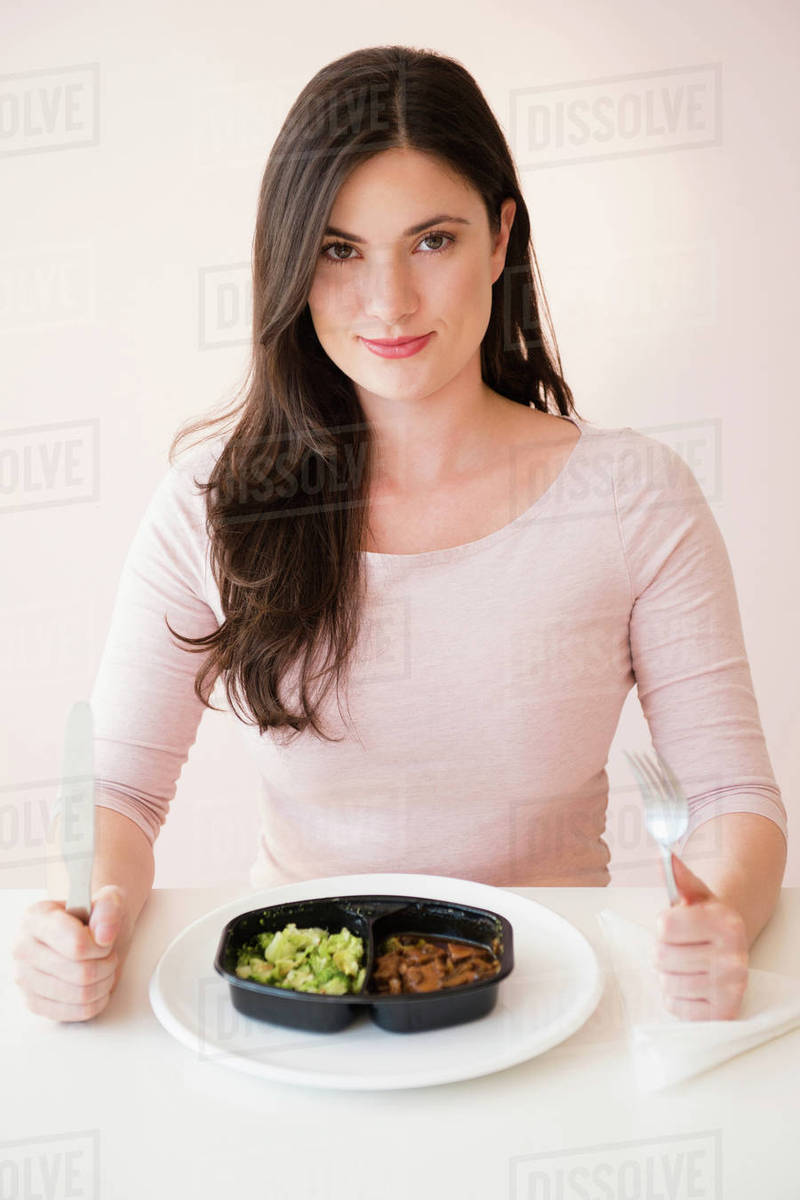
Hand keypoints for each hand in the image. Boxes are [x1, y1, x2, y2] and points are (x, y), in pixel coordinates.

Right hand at [12, 885, 127, 1022]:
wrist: (87, 932)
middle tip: (110, 956)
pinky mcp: (33, 1002)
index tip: (106, 941)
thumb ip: (109, 908)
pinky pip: (75, 1012)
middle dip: (107, 965)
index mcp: (35, 918)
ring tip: (106, 969)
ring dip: (104, 983)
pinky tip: (98, 987)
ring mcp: (24, 978)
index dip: (101, 946)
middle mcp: (22, 948)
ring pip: (80, 994)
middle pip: (81, 973)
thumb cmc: (94, 917)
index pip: (76, 944)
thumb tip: (104, 935)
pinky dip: (96, 1002)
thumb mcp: (108, 900)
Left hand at [654, 853, 747, 1020]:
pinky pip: (675, 1006)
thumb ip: (678, 876)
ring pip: (666, 983)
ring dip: (669, 975)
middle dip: (663, 951)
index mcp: (726, 922)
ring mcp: (731, 987)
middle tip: (681, 948)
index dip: (664, 925)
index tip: (679, 925)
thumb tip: (663, 855)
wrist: (729, 949)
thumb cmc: (704, 921)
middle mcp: (734, 955)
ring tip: (686, 966)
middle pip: (661, 956)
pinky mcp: (724, 1013)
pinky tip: (692, 985)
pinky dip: (676, 998)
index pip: (663, 926)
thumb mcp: (694, 895)